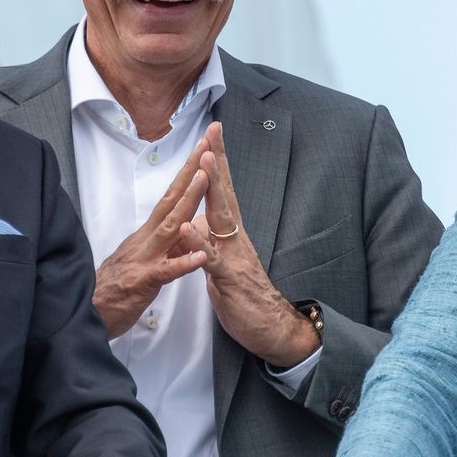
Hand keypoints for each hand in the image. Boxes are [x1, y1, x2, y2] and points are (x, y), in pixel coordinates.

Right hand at [93, 135, 210, 338]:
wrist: (86, 314)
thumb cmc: (115, 290)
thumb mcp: (145, 262)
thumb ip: (166, 247)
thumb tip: (187, 234)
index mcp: (147, 235)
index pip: (170, 198)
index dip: (186, 174)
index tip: (201, 151)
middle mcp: (146, 240)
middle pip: (171, 201)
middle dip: (190, 173)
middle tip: (205, 147)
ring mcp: (144, 259)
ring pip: (171, 227)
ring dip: (189, 202)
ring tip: (204, 180)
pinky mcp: (143, 282)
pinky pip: (166, 271)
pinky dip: (184, 263)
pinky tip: (200, 256)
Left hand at [177, 122, 319, 367]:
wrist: (270, 326)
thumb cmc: (245, 294)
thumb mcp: (222, 260)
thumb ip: (211, 239)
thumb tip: (198, 220)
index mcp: (230, 232)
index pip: (221, 191)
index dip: (215, 162)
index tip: (211, 133)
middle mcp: (234, 236)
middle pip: (224, 192)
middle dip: (217, 160)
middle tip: (212, 131)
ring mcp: (233, 254)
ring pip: (221, 217)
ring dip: (211, 188)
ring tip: (202, 162)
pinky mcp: (228, 278)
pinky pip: (211, 258)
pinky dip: (198, 242)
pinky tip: (187, 227)